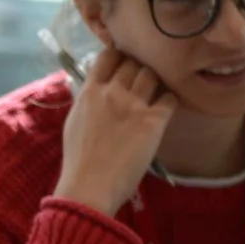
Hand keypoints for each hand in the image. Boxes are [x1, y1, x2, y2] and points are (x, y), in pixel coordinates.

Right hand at [54, 46, 176, 214]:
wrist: (89, 187)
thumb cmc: (78, 161)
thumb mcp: (74, 122)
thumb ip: (88, 102)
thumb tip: (97, 90)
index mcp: (89, 92)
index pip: (108, 56)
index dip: (119, 55)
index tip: (124, 62)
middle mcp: (112, 92)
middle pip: (134, 63)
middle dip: (139, 68)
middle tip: (143, 82)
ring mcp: (134, 105)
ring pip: (153, 75)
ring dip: (156, 81)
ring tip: (156, 93)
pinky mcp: (153, 121)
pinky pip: (170, 98)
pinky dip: (170, 100)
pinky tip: (165, 109)